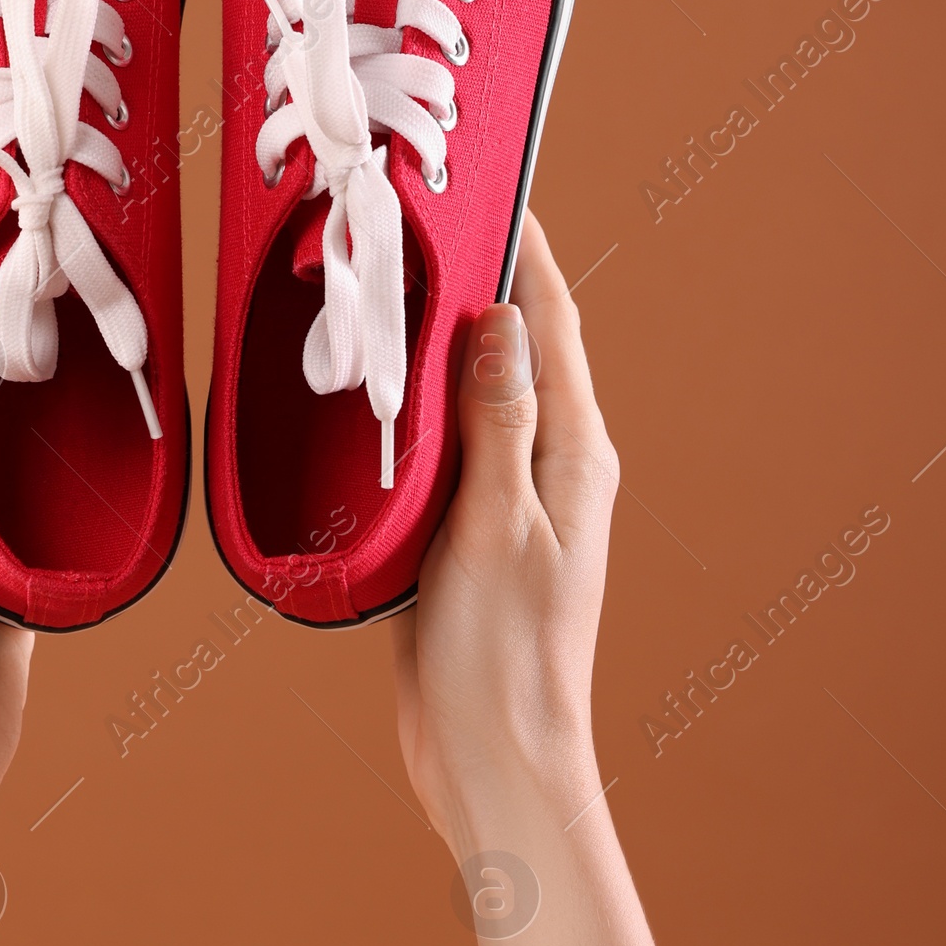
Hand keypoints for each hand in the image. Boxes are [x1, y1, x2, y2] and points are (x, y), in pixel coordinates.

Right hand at [392, 213, 617, 849]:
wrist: (493, 761)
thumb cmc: (504, 658)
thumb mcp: (498, 527)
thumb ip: (499, 422)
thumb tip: (501, 319)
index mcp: (575, 453)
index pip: (553, 322)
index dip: (525, 249)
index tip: (490, 183)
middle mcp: (549, 462)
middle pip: (515, 343)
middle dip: (477, 275)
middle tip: (419, 213)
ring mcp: (507, 493)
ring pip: (472, 387)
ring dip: (438, 333)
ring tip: (388, 272)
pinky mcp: (464, 526)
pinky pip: (441, 438)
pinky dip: (411, 397)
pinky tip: (369, 380)